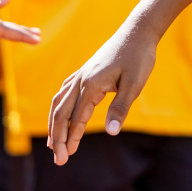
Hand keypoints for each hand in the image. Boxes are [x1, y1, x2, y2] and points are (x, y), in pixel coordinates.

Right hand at [47, 25, 158, 163]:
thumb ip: (120, 108)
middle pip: (61, 112)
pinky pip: (65, 91)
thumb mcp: (134, 85)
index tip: (67, 156)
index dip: (71, 138)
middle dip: (57, 136)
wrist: (138, 31)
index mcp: (91, 85)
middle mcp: (81, 79)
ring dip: (54, 123)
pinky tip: (60, 114)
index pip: (76, 117)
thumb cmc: (139, 58)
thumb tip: (111, 132)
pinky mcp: (85, 71)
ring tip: (53, 143)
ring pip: (59, 102)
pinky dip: (59, 106)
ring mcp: (81, 74)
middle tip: (59, 159)